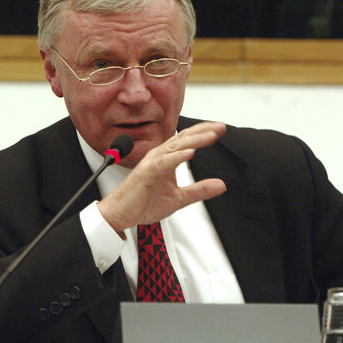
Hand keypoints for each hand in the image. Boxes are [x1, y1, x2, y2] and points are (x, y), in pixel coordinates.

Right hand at [97, 121, 226, 232]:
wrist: (121, 214)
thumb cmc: (142, 203)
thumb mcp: (179, 198)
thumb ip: (199, 190)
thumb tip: (221, 185)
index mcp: (166, 159)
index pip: (187, 140)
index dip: (203, 132)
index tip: (220, 129)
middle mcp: (159, 156)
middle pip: (183, 139)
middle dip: (203, 131)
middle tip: (220, 128)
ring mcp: (152, 163)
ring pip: (175, 147)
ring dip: (194, 140)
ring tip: (210, 136)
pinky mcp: (145, 173)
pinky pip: (163, 162)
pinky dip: (176, 157)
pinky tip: (189, 153)